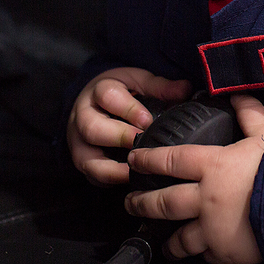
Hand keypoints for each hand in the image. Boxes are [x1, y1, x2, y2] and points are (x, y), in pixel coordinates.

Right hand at [67, 67, 191, 185]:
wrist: (94, 101)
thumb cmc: (121, 92)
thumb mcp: (139, 82)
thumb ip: (160, 87)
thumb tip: (185, 89)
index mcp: (99, 91)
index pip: (108, 96)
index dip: (129, 109)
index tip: (147, 121)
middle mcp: (83, 116)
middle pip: (92, 128)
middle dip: (119, 138)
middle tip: (142, 144)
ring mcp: (78, 141)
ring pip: (86, 158)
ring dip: (112, 168)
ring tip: (136, 171)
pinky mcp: (81, 161)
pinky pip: (90, 176)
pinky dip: (109, 181)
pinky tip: (129, 181)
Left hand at [125, 94, 263, 263]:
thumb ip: (250, 114)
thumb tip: (239, 93)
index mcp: (213, 166)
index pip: (170, 160)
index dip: (147, 159)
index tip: (133, 159)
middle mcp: (205, 199)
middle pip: (163, 202)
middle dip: (141, 202)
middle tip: (131, 202)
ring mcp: (212, 229)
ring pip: (179, 238)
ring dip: (168, 240)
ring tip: (162, 241)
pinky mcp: (224, 253)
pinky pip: (205, 255)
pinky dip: (201, 253)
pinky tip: (199, 253)